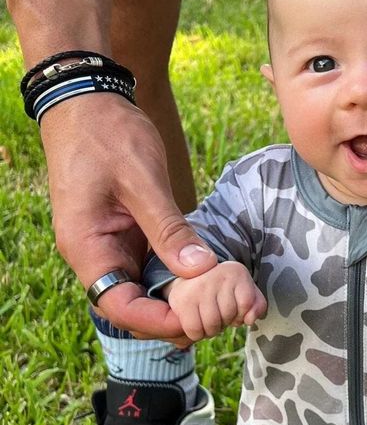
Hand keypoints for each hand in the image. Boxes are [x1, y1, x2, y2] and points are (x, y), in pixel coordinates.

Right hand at [40, 93, 217, 337]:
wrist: (87, 101)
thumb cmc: (106, 135)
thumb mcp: (142, 180)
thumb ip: (169, 227)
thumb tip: (200, 269)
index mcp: (87, 247)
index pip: (118, 306)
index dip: (157, 321)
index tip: (197, 322)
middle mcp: (96, 255)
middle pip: (133, 308)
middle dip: (174, 318)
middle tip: (220, 316)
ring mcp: (112, 246)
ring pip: (146, 291)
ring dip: (179, 301)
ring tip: (221, 304)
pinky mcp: (129, 235)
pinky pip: (153, 268)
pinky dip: (179, 278)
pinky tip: (210, 280)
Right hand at [165, 261, 266, 341]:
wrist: (187, 282)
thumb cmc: (221, 293)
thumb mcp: (244, 294)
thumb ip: (257, 306)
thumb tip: (250, 320)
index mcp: (236, 271)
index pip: (246, 304)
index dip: (240, 314)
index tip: (232, 307)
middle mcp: (216, 273)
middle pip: (229, 316)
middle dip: (224, 322)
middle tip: (216, 312)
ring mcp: (198, 286)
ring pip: (213, 325)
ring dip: (210, 329)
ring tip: (206, 317)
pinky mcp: (183, 300)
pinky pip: (196, 330)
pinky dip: (197, 334)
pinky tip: (195, 323)